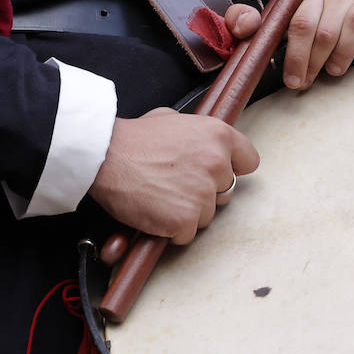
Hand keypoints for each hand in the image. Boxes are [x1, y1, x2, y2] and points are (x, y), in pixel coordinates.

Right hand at [88, 107, 259, 244]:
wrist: (103, 156)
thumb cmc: (133, 138)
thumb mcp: (171, 119)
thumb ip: (196, 132)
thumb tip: (202, 141)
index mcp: (219, 135)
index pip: (249, 161)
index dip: (233, 169)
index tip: (217, 174)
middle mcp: (218, 164)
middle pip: (227, 192)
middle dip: (205, 193)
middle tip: (176, 185)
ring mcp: (203, 193)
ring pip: (207, 216)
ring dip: (188, 212)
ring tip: (161, 197)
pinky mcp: (186, 219)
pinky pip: (187, 233)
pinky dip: (171, 230)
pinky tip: (155, 212)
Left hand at [224, 0, 353, 90]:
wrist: (339, 14)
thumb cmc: (305, 25)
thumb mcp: (273, 23)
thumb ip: (246, 22)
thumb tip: (245, 25)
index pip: (300, 22)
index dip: (297, 55)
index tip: (294, 81)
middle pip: (326, 29)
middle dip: (314, 62)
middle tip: (308, 82)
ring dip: (344, 53)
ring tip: (335, 70)